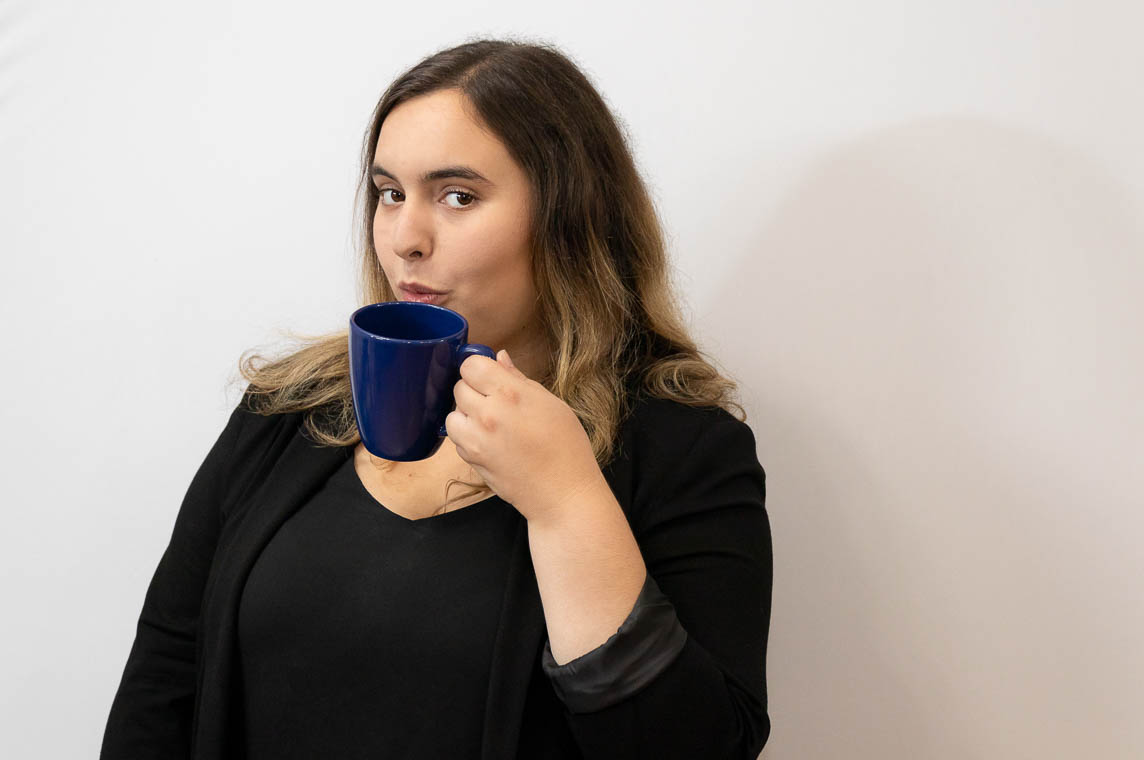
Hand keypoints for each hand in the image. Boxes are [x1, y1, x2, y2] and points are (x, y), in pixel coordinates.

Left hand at [445, 349, 606, 524]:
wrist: (563, 494)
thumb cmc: (566, 448)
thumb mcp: (552, 404)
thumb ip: (520, 379)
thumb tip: (500, 358)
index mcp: (510, 394)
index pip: (471, 365)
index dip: (479, 368)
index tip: (490, 376)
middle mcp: (487, 414)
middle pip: (459, 387)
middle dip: (474, 390)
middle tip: (496, 401)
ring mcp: (476, 439)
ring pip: (452, 414)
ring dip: (466, 415)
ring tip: (490, 423)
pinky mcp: (471, 460)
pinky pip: (457, 438)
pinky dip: (467, 437)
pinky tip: (490, 442)